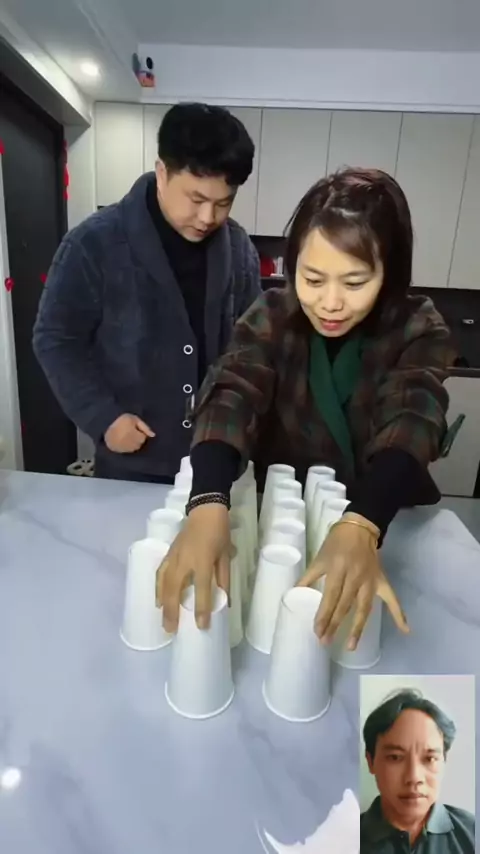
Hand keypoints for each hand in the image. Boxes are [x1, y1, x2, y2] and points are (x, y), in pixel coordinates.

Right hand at [104, 414, 154, 452]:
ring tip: (127, 435)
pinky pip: (127, 450)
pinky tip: (122, 440)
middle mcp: (130, 444)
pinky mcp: (118, 451)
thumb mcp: (134, 419)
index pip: (143, 438)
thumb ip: (144, 427)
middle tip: (130, 431)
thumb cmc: (121, 420)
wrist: (105, 424)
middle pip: (139, 444)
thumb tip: (153, 435)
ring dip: (132, 443)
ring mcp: (124, 448)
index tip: (134, 428)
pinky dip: (126, 446)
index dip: (140, 432)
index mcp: (135, 435)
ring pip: (134, 448)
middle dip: (137, 438)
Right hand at [156, 503, 230, 631]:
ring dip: (163, 603)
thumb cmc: (219, 532)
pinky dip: (158, 588)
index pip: (202, 589)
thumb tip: (225, 601)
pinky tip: (158, 599)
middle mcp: (185, 560)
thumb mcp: (226, 555)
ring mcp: (174, 557)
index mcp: (203, 560)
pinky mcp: (169, 553)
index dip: (202, 608)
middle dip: (173, 611)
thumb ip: (224, 579)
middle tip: (171, 630)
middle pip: (175, 589)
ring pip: (164, 583)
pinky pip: (160, 574)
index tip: (201, 626)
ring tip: (163, 620)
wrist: (205, 511)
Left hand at [297, 514, 408, 649]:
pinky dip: (399, 614)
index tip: (317, 631)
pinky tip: (405, 629)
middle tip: (326, 642)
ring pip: (364, 608)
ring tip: (351, 646)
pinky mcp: (381, 581)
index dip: (324, 614)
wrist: (359, 528)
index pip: (331, 596)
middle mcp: (355, 576)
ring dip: (358, 628)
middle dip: (335, 624)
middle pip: (345, 605)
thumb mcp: (320, 557)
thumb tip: (294, 593)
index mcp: (338, 568)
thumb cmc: (336, 543)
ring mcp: (370, 580)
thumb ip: (309, 576)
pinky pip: (392, 599)